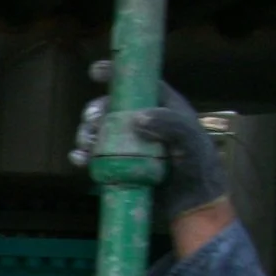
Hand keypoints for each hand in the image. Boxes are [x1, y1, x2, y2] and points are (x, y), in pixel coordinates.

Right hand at [71, 69, 227, 222]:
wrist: (191, 204)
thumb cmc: (197, 167)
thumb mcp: (190, 140)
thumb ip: (170, 124)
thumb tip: (136, 117)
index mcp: (164, 107)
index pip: (139, 83)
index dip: (117, 75)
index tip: (96, 72)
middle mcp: (144, 123)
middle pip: (112, 108)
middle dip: (95, 111)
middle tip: (91, 121)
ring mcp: (130, 145)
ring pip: (100, 132)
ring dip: (86, 134)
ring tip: (85, 144)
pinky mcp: (119, 166)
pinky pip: (95, 157)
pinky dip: (83, 156)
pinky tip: (78, 159)